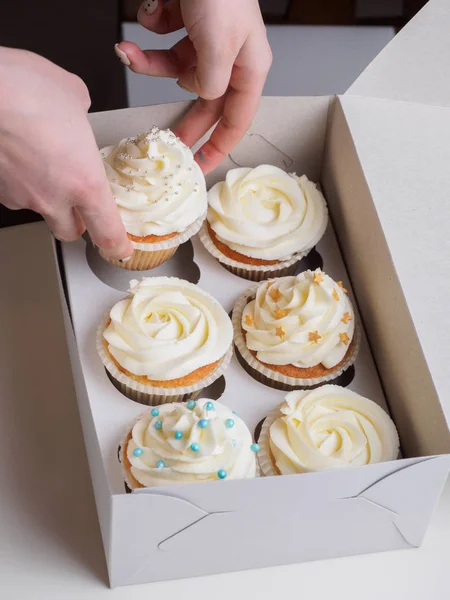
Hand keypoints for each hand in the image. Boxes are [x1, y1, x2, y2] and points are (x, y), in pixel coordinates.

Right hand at [0, 48, 132, 259]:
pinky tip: (17, 153)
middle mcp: (53, 197)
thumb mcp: (73, 94)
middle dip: (77, 222)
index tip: (120, 248)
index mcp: (85, 182)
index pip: (107, 232)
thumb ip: (82, 116)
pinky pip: (13, 192)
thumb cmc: (23, 88)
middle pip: (70, 232)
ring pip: (39, 210)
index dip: (116, 245)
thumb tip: (75, 112)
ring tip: (39, 161)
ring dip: (44, 195)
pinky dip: (18, 179)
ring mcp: (20, 196)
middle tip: (79, 204)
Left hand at [115, 0, 271, 173]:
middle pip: (204, 101)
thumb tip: (202, 96)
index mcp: (248, 68)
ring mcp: (206, 40)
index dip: (220, 146)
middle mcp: (229, 57)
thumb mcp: (219, 47)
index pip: (237, 118)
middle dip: (179, 118)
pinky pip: (163, 39)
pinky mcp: (185, 22)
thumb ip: (212, 83)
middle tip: (163, 145)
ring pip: (174, 69)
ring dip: (146, 63)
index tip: (203, 167)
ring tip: (128, 51)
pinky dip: (151, 28)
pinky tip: (153, 10)